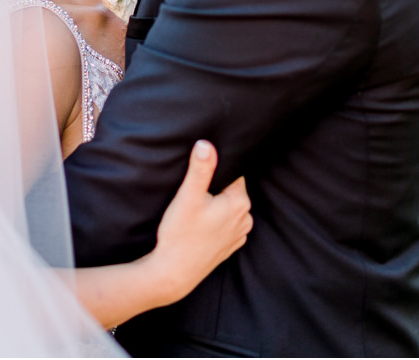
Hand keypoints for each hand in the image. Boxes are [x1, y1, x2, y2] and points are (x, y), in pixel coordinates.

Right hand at [145, 140, 252, 304]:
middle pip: (232, 191)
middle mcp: (245, 218)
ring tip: (197, 212)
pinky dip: (217, 223)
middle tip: (195, 194)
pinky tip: (200, 227)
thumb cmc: (180, 234)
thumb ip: (200, 168)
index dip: (217, 172)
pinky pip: (227, 226)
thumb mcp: (188, 196)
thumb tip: (206, 144)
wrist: (173, 274)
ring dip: (217, 207)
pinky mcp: (230, 247)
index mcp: (240, 202)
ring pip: (230, 209)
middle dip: (217, 189)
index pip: (234, 174)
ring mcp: (239, 234)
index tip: (203, 176)